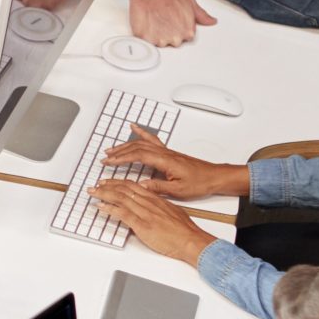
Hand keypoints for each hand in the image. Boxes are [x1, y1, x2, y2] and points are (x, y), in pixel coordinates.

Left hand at [88, 179, 218, 263]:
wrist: (190, 240)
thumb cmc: (184, 230)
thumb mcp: (172, 212)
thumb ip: (160, 207)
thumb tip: (153, 208)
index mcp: (156, 199)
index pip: (133, 186)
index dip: (119, 183)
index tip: (109, 181)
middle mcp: (149, 203)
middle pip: (125, 189)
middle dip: (108, 185)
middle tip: (97, 184)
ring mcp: (145, 213)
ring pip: (121, 198)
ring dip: (104, 194)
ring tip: (94, 192)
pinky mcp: (143, 225)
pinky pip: (123, 213)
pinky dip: (110, 208)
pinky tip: (101, 206)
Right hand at [101, 125, 241, 199]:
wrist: (214, 176)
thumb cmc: (200, 182)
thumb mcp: (178, 190)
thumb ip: (158, 187)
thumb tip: (141, 185)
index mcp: (165, 161)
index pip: (138, 156)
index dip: (121, 158)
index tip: (109, 162)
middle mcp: (165, 153)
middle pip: (137, 147)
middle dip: (119, 152)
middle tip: (105, 157)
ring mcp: (166, 151)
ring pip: (142, 143)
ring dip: (125, 145)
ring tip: (112, 148)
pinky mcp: (168, 152)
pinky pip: (152, 139)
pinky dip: (141, 132)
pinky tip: (134, 128)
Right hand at [129, 0, 216, 45]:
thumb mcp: (190, 3)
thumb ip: (202, 15)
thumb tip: (212, 21)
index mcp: (188, 32)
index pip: (186, 36)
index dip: (179, 27)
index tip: (174, 20)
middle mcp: (176, 39)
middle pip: (173, 41)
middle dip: (169, 32)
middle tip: (165, 20)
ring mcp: (162, 41)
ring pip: (161, 42)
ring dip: (158, 35)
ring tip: (156, 20)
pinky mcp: (149, 41)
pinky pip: (149, 42)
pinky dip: (148, 35)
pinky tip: (149, 24)